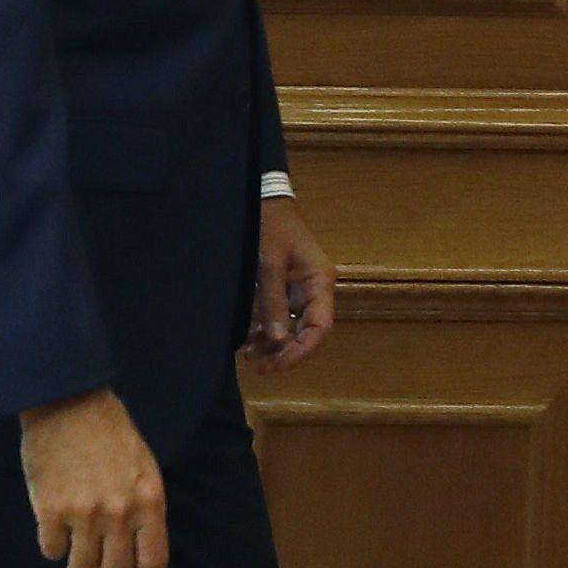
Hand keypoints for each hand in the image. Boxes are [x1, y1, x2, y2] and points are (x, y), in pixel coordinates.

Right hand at [19, 387, 168, 567]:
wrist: (67, 402)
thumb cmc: (108, 432)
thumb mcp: (143, 467)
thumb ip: (143, 506)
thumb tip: (135, 546)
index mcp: (149, 501)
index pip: (153, 561)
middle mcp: (120, 512)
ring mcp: (85, 513)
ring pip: (80, 565)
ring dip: (76, 566)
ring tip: (73, 552)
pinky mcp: (51, 510)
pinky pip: (51, 549)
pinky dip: (52, 547)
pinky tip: (53, 531)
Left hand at [248, 197, 336, 371]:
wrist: (262, 200)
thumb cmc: (269, 226)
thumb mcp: (268, 263)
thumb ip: (273, 301)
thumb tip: (278, 341)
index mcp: (320, 282)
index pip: (320, 327)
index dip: (301, 350)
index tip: (277, 365)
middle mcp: (315, 290)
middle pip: (307, 332)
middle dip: (284, 352)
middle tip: (256, 366)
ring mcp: (301, 290)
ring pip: (292, 328)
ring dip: (273, 345)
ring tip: (248, 357)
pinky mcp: (285, 289)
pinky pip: (281, 317)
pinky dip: (266, 331)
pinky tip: (248, 342)